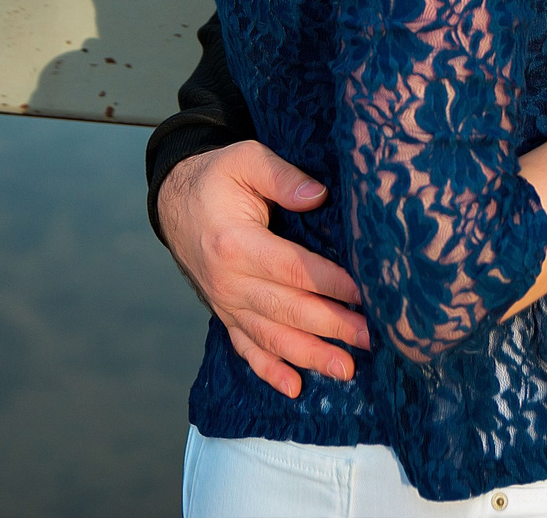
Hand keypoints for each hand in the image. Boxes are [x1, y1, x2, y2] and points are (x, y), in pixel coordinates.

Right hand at [159, 142, 370, 396]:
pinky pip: (246, 348)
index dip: (330, 283)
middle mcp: (228, 281)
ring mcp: (225, 303)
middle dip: (332, 326)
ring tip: (346, 368)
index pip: (292, 269)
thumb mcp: (245, 159)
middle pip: (287, 309)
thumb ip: (282, 176)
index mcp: (235, 243)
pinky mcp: (224, 314)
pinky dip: (269, 370)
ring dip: (310, 355)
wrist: (175, 202)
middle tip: (370, 338)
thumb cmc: (217, 178)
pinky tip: (294, 387)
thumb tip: (317, 195)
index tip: (364, 294)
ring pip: (271, 336)